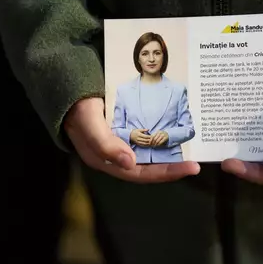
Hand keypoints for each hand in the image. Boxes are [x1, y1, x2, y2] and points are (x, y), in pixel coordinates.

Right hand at [64, 97, 199, 182]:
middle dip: (172, 167)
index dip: (166, 173)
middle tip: (196, 164)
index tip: (190, 168)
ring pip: (149, 155)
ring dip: (168, 155)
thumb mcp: (89, 123)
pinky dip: (160, 139)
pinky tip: (173, 135)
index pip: (141, 174)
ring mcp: (120, 144)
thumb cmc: (76, 108)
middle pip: (148, 168)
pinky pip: (145, 140)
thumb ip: (106, 144)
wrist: (66, 90)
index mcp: (107, 160)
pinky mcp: (124, 132)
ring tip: (190, 152)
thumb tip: (130, 163)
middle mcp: (116, 156)